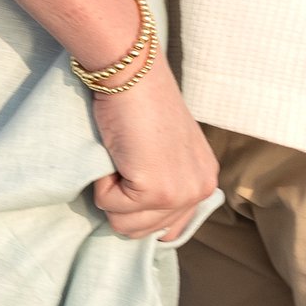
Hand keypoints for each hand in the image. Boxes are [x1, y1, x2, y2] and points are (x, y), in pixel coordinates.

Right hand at [88, 50, 216, 241]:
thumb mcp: (162, 150)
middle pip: (144, 232)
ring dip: (111, 194)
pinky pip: (109, 206)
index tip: (131, 179)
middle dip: (122, 202)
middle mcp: (200, 190)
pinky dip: (101, 182)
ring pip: (125, 226)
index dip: (140, 210)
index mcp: (204, 180)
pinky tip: (116, 152)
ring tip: (122, 156)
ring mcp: (180, 193)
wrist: (133, 73)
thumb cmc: (139, 101)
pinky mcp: (156, 192)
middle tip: (126, 161)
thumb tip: (140, 222)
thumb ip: (163, 182)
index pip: (170, 228)